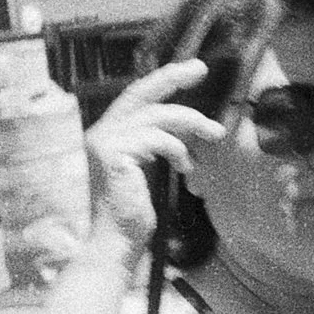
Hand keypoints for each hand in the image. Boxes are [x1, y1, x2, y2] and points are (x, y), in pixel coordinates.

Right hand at [83, 59, 221, 249]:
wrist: (114, 245)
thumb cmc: (130, 217)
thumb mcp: (147, 173)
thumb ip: (156, 147)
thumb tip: (184, 129)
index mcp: (107, 135)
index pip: (136, 99)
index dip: (162, 82)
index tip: (190, 71)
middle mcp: (100, 133)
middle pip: (140, 92)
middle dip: (172, 77)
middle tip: (201, 68)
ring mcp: (104, 142)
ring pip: (156, 116)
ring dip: (191, 122)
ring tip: (214, 134)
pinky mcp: (113, 154)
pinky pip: (155, 138)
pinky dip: (177, 148)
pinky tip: (186, 167)